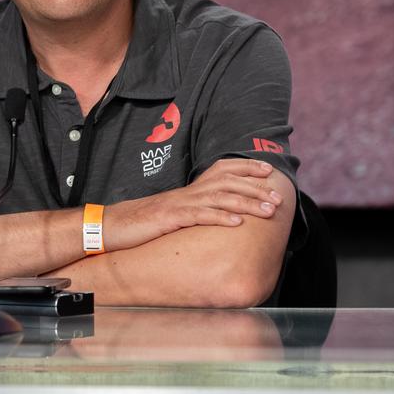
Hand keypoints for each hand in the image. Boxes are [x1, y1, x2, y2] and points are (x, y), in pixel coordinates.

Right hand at [103, 158, 283, 251]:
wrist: (114, 225)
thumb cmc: (146, 222)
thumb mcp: (176, 213)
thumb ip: (196, 210)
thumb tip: (218, 214)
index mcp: (191, 188)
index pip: (223, 170)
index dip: (246, 168)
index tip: (268, 171)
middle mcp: (189, 191)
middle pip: (228, 183)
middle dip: (256, 189)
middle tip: (278, 199)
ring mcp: (180, 204)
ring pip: (220, 198)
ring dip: (248, 204)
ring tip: (269, 211)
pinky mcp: (171, 218)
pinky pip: (199, 216)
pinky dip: (220, 218)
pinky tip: (238, 224)